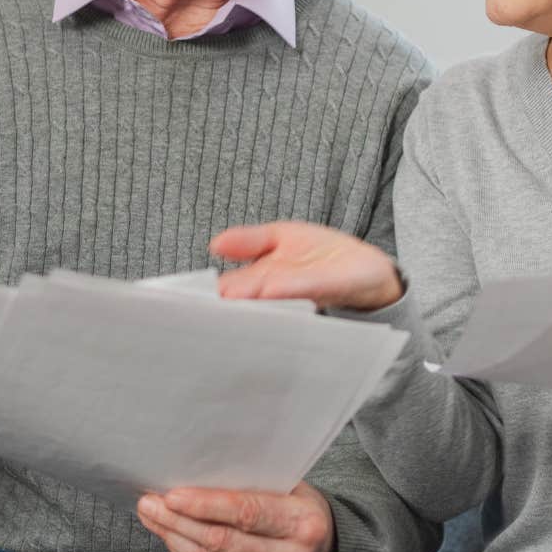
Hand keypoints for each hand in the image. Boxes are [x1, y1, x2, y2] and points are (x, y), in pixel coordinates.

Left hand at [135, 481, 336, 551]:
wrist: (324, 551)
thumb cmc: (297, 508)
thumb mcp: (289, 486)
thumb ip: (253, 481)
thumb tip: (196, 471)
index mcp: (302, 523)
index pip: (246, 513)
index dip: (205, 505)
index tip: (171, 494)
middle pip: (220, 540)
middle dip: (177, 520)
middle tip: (148, 502)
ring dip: (174, 537)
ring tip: (152, 516)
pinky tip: (171, 539)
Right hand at [210, 221, 402, 311]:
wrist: (370, 272)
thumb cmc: (322, 257)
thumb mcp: (281, 237)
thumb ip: (250, 241)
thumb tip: (214, 244)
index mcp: (260, 282)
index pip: (225, 290)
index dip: (204, 295)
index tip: (181, 302)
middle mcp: (277, 295)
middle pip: (242, 302)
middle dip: (220, 308)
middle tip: (196, 313)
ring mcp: (302, 296)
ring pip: (268, 302)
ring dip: (248, 305)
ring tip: (226, 304)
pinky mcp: (329, 289)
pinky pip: (304, 289)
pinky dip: (285, 290)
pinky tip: (269, 289)